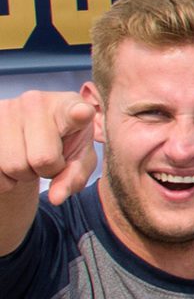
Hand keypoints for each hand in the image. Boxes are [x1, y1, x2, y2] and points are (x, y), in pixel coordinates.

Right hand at [0, 91, 96, 205]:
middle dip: (47, 171)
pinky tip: (9, 160)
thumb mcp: (78, 159)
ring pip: (13, 166)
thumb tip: (56, 198)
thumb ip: (74, 177)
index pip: (73, 111)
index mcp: (68, 106)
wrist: (28, 134)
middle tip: (48, 160)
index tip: (82, 113)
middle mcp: (35, 101)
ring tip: (28, 157)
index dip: (79, 114)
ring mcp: (5, 108)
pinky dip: (4, 178)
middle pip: (42, 159)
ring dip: (23, 174)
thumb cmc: (63, 145)